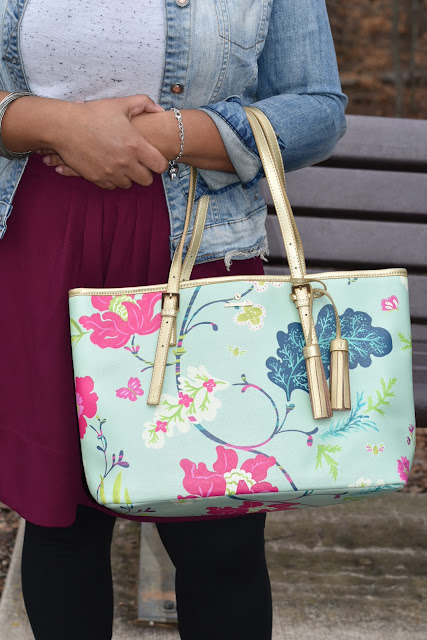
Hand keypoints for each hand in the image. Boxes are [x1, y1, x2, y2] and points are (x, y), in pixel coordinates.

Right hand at [42, 95, 168, 188]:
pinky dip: (112, 180)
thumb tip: (158, 109)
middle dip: (145, 172)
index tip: (153, 158)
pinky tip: (109, 167)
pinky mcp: (97, 179)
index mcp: (135, 145)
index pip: (160, 166)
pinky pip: (112, 186)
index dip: (159, 163)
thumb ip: (143, 103)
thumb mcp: (120, 104)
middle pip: (147, 180)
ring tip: (122, 164)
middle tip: (139, 163)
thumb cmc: (92, 113)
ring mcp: (111, 173)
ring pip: (129, 185)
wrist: (64, 126)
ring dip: (128, 176)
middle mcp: (125, 162)